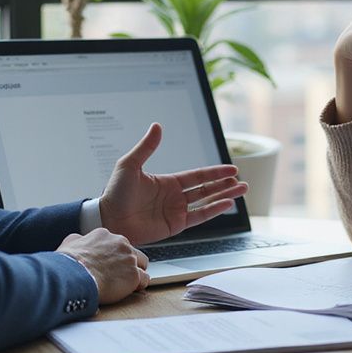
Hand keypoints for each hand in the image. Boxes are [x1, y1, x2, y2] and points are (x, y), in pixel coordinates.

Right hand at [58, 228, 149, 303]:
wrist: (74, 276)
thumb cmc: (69, 263)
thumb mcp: (70, 243)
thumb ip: (79, 240)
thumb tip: (79, 241)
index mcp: (105, 235)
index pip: (117, 244)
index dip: (114, 256)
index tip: (110, 264)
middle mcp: (120, 243)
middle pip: (132, 252)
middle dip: (127, 263)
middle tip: (119, 274)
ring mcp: (129, 259)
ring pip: (141, 264)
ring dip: (136, 272)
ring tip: (127, 283)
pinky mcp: (134, 275)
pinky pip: (144, 279)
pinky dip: (139, 285)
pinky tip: (132, 290)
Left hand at [99, 123, 246, 245]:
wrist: (109, 218)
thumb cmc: (115, 192)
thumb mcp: (130, 165)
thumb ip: (147, 147)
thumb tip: (157, 126)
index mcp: (167, 182)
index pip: (197, 175)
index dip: (215, 172)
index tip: (231, 169)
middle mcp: (175, 197)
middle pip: (206, 188)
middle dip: (224, 184)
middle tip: (242, 180)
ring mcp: (176, 212)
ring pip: (207, 202)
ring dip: (224, 196)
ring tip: (242, 190)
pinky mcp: (175, 226)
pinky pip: (199, 217)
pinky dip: (214, 210)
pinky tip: (226, 204)